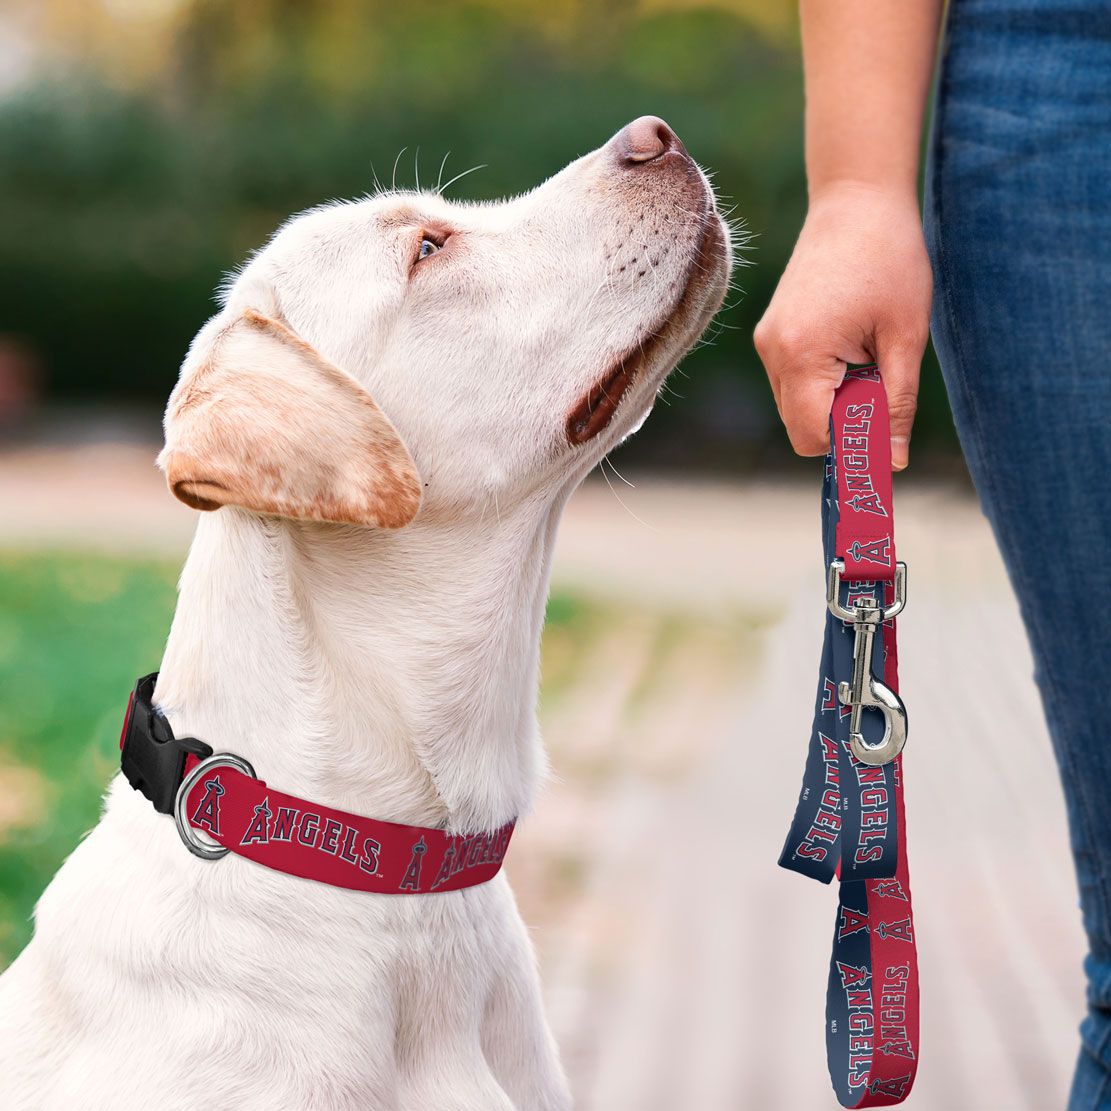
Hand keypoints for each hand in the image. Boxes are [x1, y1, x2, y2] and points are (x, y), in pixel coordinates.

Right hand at [753, 184, 932, 469]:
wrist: (856, 199)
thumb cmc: (890, 259)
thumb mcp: (905, 337)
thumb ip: (896, 404)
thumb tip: (891, 461)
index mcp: (802, 353)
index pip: (812, 437)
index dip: (849, 446)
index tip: (884, 433)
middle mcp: (773, 352)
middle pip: (801, 428)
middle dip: (842, 423)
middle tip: (880, 382)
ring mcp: (767, 342)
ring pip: (796, 407)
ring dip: (833, 401)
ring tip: (866, 354)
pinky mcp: (771, 334)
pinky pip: (793, 382)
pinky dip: (822, 381)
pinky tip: (850, 344)